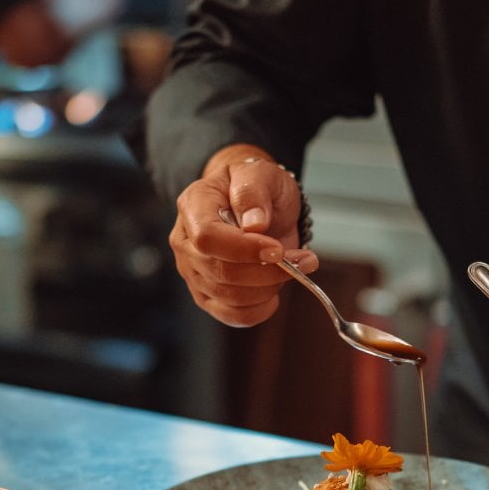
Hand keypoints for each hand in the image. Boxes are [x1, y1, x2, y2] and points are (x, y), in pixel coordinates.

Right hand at [170, 146, 318, 326]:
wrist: (253, 205)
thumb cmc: (254, 187)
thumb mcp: (260, 173)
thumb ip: (253, 191)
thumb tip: (255, 225)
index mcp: (192, 206)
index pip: (208, 238)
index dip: (244, 250)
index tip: (277, 250)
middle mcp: (185, 243)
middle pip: (221, 272)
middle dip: (268, 272)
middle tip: (303, 259)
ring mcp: (193, 273)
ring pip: (231, 297)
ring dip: (271, 287)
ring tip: (295, 268)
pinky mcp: (208, 296)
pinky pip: (233, 316)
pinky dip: (261, 309)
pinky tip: (275, 292)